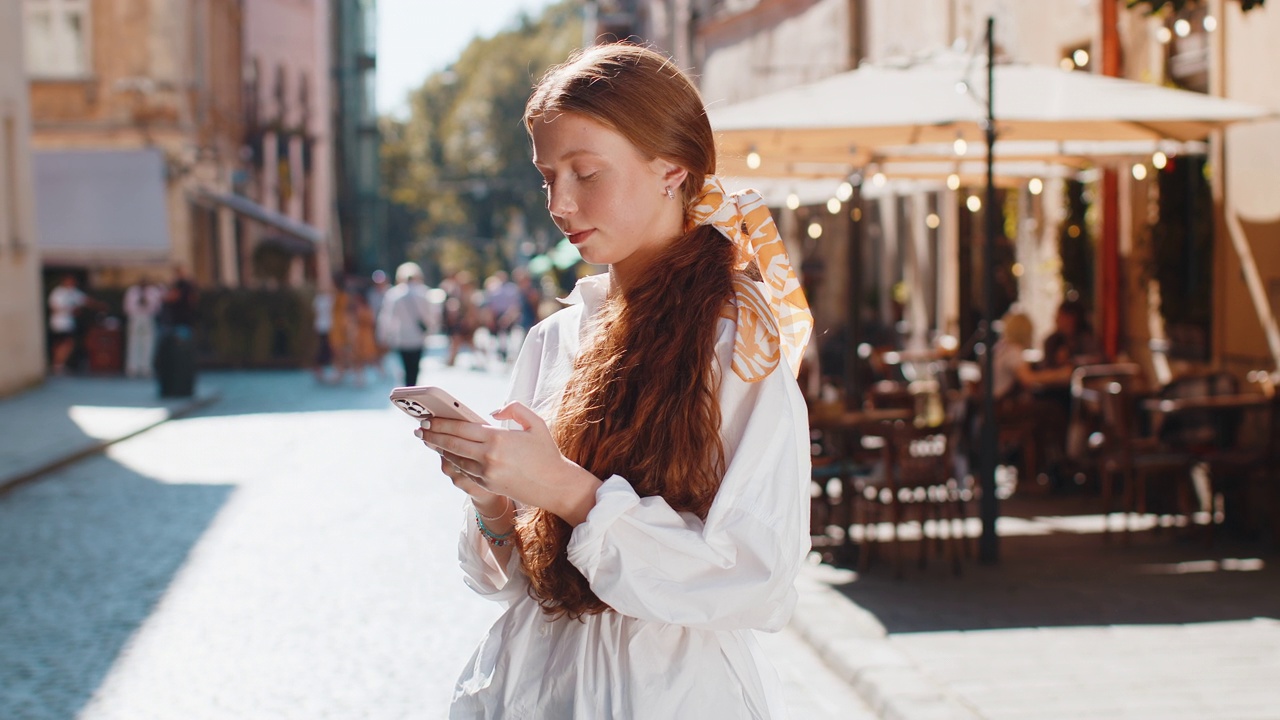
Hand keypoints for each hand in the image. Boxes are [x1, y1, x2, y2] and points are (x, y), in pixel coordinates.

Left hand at [416, 402, 601, 525]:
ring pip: (454, 459)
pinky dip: (452, 461)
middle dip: (432, 436)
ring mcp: (486, 473)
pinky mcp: (487, 485)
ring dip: (439, 449)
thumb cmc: (546, 452)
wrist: (555, 485)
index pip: (461, 428)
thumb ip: (514, 409)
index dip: (441, 423)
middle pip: (451, 444)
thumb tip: (492, 412)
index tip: (427, 419)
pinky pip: (464, 470)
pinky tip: (446, 454)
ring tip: (428, 441)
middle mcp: (488, 457)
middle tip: (419, 429)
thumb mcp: (536, 423)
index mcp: (498, 438)